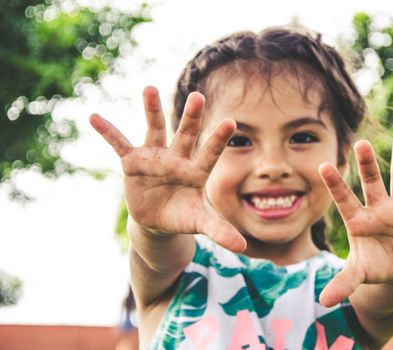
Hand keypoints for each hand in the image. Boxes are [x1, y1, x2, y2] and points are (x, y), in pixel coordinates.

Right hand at [89, 86, 245, 251]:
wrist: (158, 219)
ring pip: (155, 129)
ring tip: (149, 88)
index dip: (218, 139)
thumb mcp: (200, 223)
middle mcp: (178, 158)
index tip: (230, 121)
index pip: (210, 153)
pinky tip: (94, 117)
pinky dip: (108, 132)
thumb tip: (242, 247)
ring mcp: (155, 157)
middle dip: (192, 118)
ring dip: (152, 110)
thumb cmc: (184, 216)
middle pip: (186, 135)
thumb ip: (219, 231)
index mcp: (197, 171)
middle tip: (198, 97)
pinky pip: (119, 144)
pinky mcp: (133, 162)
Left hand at [318, 134, 392, 306]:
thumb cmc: (373, 265)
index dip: (335, 184)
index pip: (344, 199)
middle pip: (371, 182)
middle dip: (367, 164)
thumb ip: (344, 282)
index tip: (323, 165)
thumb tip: (323, 301)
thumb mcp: (359, 273)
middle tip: (361, 143)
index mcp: (359, 220)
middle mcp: (378, 208)